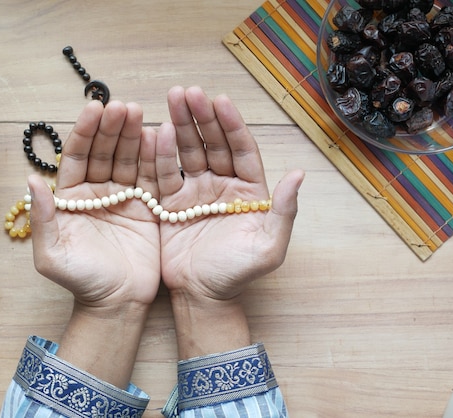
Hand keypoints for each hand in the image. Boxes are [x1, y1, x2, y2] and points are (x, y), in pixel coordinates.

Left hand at [29, 100, 159, 308]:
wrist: (116, 303)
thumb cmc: (80, 281)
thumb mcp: (52, 255)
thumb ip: (43, 218)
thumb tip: (31, 180)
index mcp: (71, 198)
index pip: (78, 157)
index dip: (86, 132)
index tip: (95, 108)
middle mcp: (97, 192)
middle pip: (104, 152)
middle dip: (112, 127)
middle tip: (124, 106)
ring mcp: (123, 198)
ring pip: (128, 159)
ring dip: (133, 135)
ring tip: (141, 112)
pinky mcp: (147, 207)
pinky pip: (150, 177)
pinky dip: (154, 157)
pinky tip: (158, 136)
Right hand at [155, 86, 303, 357]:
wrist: (202, 297)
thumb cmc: (238, 274)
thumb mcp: (268, 247)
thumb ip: (284, 211)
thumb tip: (299, 174)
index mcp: (248, 191)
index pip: (241, 149)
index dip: (231, 124)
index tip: (220, 100)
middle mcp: (221, 185)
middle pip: (212, 143)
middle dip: (201, 116)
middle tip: (188, 91)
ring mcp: (194, 192)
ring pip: (187, 152)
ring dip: (179, 125)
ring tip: (170, 99)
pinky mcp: (170, 203)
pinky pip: (164, 174)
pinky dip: (158, 155)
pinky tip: (153, 133)